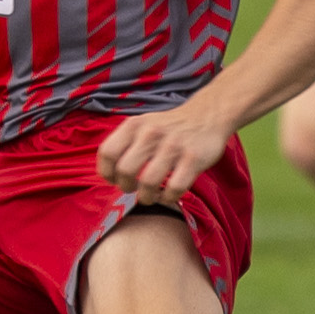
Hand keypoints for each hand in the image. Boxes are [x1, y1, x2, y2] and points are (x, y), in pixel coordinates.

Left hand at [97, 108, 228, 204]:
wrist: (207, 115)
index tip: (114, 180)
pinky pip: (175, 188)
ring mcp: (173, 146)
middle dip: (126, 187)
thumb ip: (125, 143)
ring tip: (150, 196)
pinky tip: (169, 194)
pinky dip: (169, 197)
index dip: (107, 173)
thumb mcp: (144, 124)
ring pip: (149, 182)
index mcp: (135, 125)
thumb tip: (111, 175)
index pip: (107, 153)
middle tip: (133, 189)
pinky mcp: (193, 158)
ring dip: (147, 196)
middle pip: (125, 170)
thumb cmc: (170, 127)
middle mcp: (152, 133)